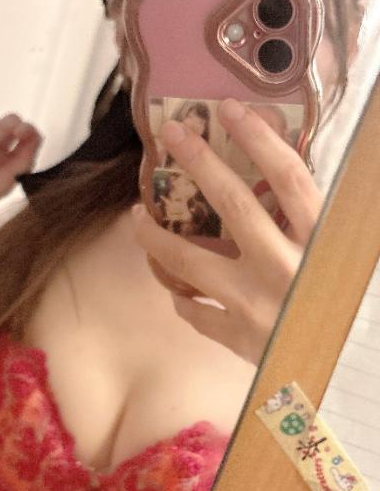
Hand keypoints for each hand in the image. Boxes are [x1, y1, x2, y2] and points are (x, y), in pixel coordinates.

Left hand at [131, 98, 323, 365]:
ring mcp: (258, 307)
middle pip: (234, 204)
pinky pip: (195, 312)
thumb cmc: (348, 311)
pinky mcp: (240, 341)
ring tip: (137, 217)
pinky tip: (175, 286)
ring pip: (191, 262)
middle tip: (173, 136)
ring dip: (157, 237)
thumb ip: (312, 223)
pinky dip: (182, 296)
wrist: (353, 381)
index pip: (289, 177)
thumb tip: (277, 176)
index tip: (231, 110)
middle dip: (199, 163)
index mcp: (322, 244)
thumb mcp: (342, 259)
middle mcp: (288, 269)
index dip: (259, 139)